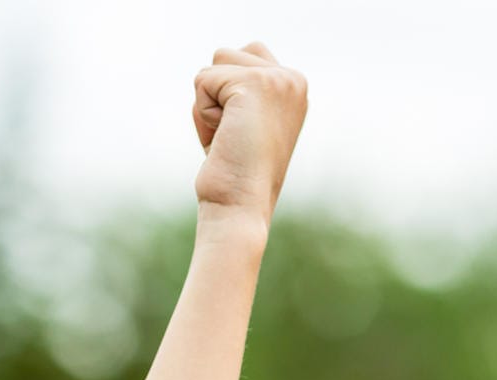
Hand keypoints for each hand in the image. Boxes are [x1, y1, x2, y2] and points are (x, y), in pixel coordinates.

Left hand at [192, 43, 307, 224]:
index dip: (225, 97)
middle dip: (214, 96)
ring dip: (207, 104)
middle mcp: (293, 79)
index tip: (239, 135)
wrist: (240, 207)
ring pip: (213, 66)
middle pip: (226, 56)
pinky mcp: (255, 84)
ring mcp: (278, 79)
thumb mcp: (241, 127)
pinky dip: (202, 114)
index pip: (243, 58)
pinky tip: (223, 138)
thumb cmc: (234, 176)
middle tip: (231, 136)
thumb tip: (212, 71)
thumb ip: (236, 94)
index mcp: (294, 88)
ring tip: (228, 136)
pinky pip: (202, 81)